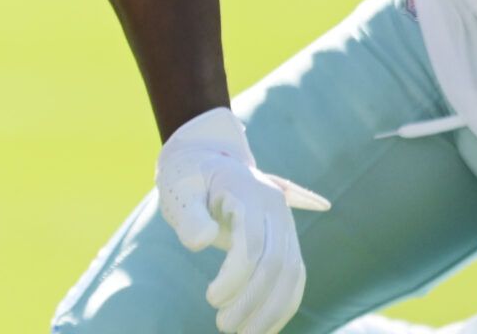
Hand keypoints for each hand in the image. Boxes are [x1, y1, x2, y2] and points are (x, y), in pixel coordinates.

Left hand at [155, 108, 329, 333]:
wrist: (206, 160)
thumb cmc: (189, 177)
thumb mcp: (181, 188)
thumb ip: (190, 215)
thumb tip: (201, 242)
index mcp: (250, 191)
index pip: (253, 243)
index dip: (236, 277)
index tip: (211, 299)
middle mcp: (276, 207)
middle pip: (276, 262)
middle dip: (253, 300)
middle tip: (223, 327)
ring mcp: (285, 223)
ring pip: (291, 274)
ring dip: (271, 310)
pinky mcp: (286, 240)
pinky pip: (295, 276)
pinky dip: (283, 304)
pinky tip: (264, 328)